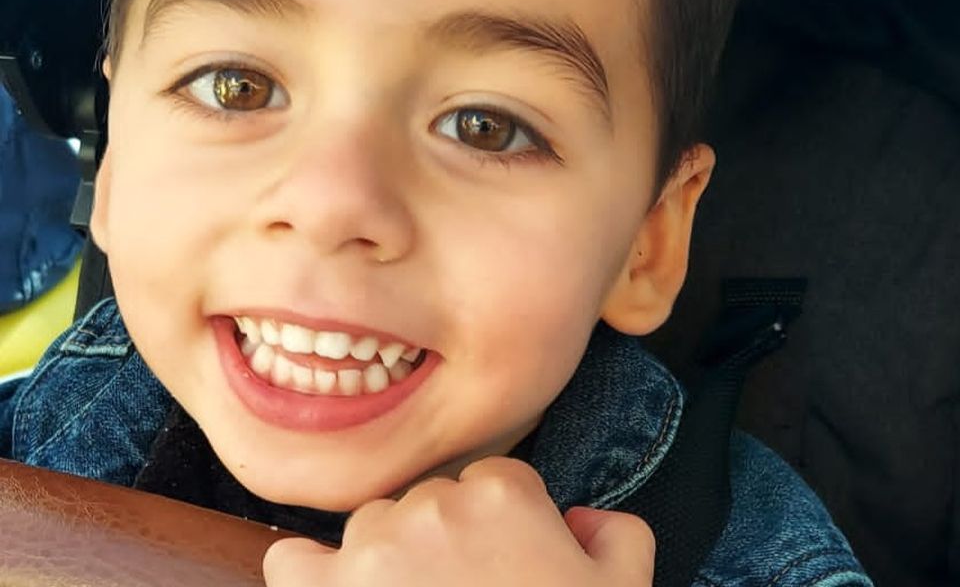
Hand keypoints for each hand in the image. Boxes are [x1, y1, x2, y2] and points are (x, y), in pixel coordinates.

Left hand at [262, 456, 653, 585]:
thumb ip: (618, 536)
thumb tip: (585, 519)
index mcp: (503, 494)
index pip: (496, 483)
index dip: (505, 528)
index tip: (509, 568)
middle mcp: (434, 504)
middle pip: (433, 503)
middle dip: (448, 543)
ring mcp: (375, 547)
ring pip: (373, 528)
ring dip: (389, 561)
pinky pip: (293, 564)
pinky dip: (308, 578)